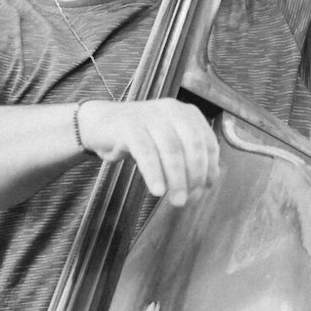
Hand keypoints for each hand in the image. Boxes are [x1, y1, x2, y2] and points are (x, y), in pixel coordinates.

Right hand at [78, 98, 219, 205]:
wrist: (101, 124)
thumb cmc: (140, 138)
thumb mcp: (168, 144)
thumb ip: (189, 158)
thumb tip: (210, 181)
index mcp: (186, 114)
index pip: (207, 142)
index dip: (210, 168)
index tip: (205, 189)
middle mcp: (171, 110)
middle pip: (192, 146)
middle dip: (195, 176)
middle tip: (189, 199)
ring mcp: (150, 117)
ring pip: (171, 150)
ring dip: (177, 180)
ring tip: (177, 201)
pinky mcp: (129, 127)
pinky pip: (146, 153)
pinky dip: (154, 173)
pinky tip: (157, 191)